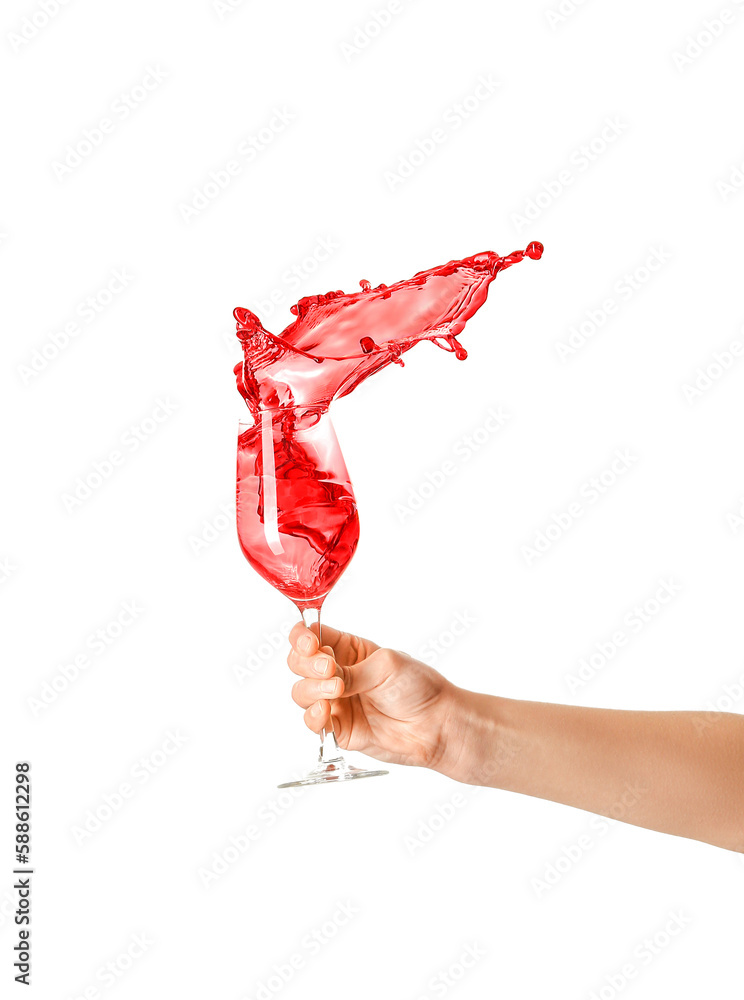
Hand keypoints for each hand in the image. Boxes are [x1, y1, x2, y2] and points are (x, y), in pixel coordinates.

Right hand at [287, 621, 465, 771]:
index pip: (311, 636)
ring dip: (311, 689)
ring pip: (301, 692)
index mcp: (348, 649)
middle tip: (328, 668)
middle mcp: (336, 673)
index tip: (310, 643)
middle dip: (306, 664)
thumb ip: (350, 671)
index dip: (302, 638)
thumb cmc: (418, 686)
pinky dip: (313, 716)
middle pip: (298, 663)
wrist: (436, 724)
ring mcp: (335, 701)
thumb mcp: (386, 665)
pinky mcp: (338, 728)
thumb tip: (325, 676)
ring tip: (335, 690)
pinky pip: (313, 722)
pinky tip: (325, 711)